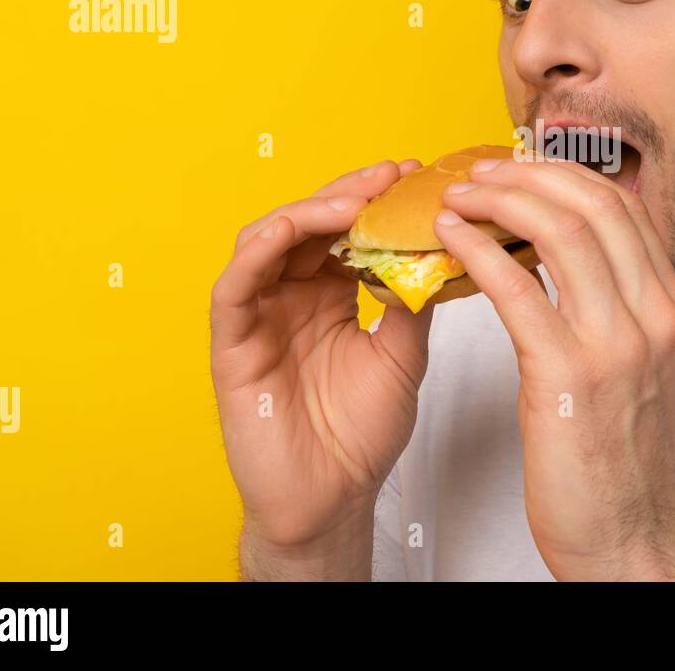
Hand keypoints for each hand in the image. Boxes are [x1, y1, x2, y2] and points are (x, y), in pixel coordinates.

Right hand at [209, 159, 432, 577]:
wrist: (332, 500)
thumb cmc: (360, 434)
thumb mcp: (404, 354)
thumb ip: (412, 300)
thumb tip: (442, 244)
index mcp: (329, 295)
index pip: (345, 229)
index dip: (374, 198)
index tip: (414, 175)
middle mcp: (291, 297)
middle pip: (308, 223)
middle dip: (348, 192)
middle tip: (389, 176)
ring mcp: (259, 316)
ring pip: (268, 241)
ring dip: (308, 212)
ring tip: (352, 203)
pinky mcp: (232, 343)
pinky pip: (234, 286)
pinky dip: (257, 252)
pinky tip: (290, 232)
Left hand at [433, 156, 674, 579]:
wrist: (629, 538)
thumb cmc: (622, 459)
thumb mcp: (641, 368)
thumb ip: (618, 309)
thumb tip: (566, 258)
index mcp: (672, 307)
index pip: (623, 207)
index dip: (565, 175)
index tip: (519, 170)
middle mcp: (654, 315)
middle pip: (593, 204)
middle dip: (527, 175)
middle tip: (478, 173)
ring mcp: (616, 343)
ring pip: (557, 231)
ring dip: (497, 201)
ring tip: (456, 198)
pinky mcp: (568, 375)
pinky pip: (517, 288)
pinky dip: (478, 251)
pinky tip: (449, 241)